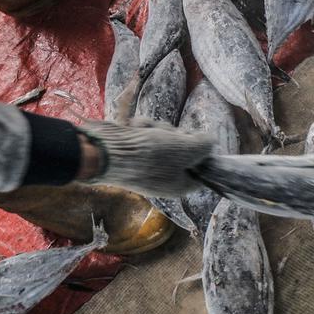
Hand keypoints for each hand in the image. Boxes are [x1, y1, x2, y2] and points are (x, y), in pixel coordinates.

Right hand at [77, 119, 214, 197]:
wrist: (103, 152)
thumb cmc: (148, 155)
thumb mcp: (186, 149)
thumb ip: (205, 145)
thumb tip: (210, 141)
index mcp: (180, 185)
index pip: (203, 170)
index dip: (203, 152)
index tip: (200, 141)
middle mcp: (165, 177)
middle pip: (184, 149)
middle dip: (176, 136)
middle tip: (168, 136)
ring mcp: (147, 164)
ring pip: (164, 137)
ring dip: (157, 129)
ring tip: (145, 133)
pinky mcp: (132, 151)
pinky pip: (146, 133)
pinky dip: (140, 128)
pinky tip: (132, 130)